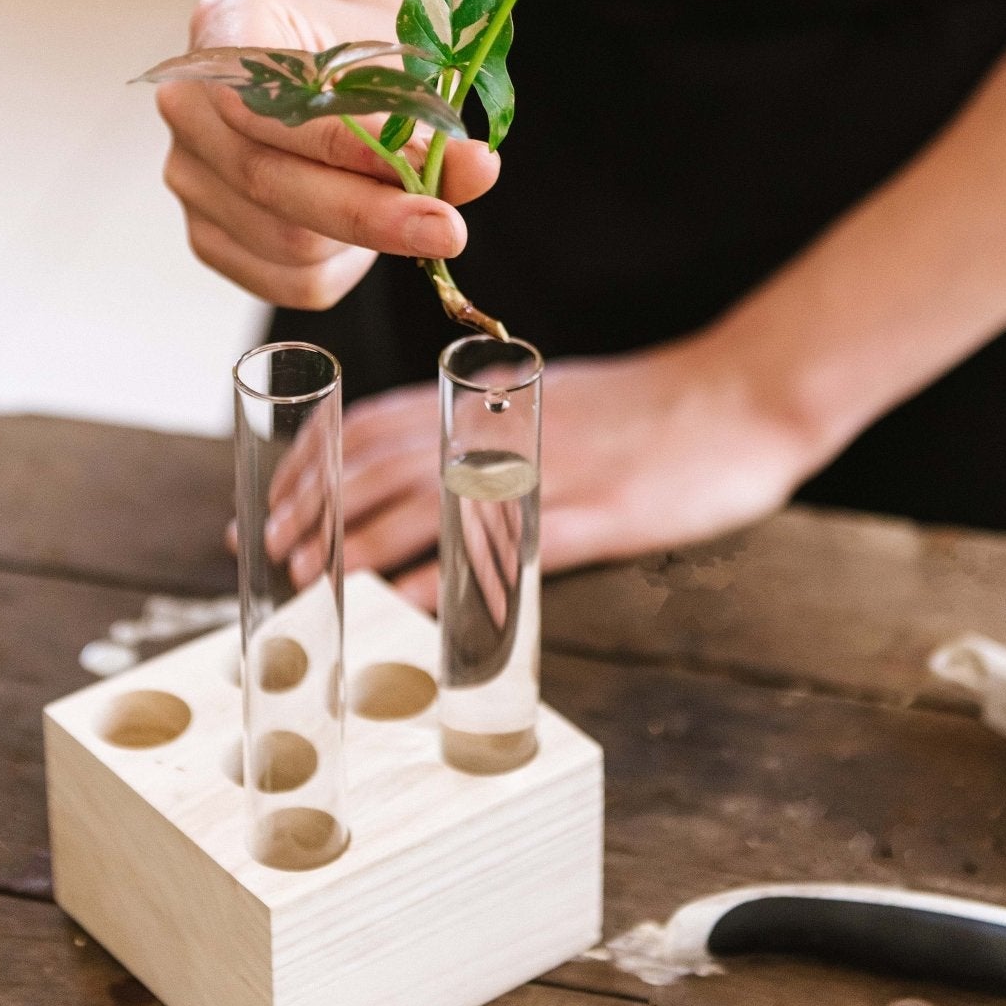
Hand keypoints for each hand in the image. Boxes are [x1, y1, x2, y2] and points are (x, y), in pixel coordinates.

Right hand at [157, 0, 499, 309]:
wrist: (328, 65)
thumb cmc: (361, 55)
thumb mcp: (396, 59)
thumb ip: (426, 116)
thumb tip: (474, 169)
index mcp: (224, 28)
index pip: (264, 99)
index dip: (342, 142)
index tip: (422, 165)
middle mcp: (186, 102)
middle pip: (267, 179)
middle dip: (370, 212)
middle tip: (448, 227)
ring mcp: (187, 173)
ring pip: (283, 240)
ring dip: (362, 241)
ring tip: (407, 211)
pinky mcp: (205, 233)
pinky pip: (284, 280)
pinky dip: (343, 269)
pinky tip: (364, 240)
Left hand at [257, 341, 817, 607]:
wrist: (740, 397)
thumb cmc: (646, 407)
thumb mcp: (548, 398)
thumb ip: (484, 424)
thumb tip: (418, 463)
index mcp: (487, 396)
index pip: (372, 423)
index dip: (312, 463)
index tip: (268, 501)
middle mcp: (500, 427)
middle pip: (379, 463)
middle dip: (314, 508)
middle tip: (265, 551)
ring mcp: (541, 470)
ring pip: (423, 503)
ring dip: (357, 544)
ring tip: (312, 582)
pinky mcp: (590, 515)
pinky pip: (500, 550)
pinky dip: (447, 579)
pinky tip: (405, 609)